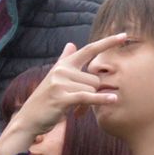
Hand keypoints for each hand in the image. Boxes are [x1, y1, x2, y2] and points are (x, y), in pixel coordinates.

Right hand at [0, 34, 126, 154]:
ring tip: (73, 108)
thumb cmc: (45, 99)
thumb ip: (65, 60)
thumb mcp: (54, 77)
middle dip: (92, 93)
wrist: (29, 118)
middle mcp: (62, 70)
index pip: (89, 49)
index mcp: (63, 65)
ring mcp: (60, 83)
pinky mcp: (62, 98)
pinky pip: (87, 97)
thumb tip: (70, 44)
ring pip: (92, 90)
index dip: (107, 42)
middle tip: (79, 103)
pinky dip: (100, 100)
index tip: (124, 36)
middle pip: (95, 79)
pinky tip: (113, 99)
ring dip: (88, 102)